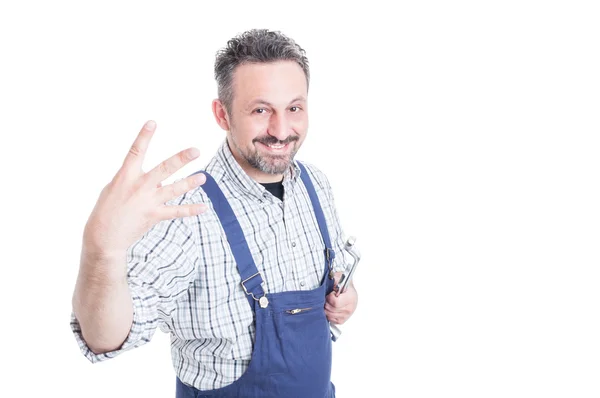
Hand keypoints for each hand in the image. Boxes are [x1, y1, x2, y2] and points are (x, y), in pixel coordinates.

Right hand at [83, 120, 207, 256]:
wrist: (104, 237)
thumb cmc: (107, 209)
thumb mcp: (115, 188)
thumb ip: (135, 179)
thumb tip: (155, 178)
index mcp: (126, 176)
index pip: (136, 152)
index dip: (144, 137)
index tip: (152, 123)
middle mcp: (139, 187)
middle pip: (164, 169)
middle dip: (181, 159)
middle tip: (195, 151)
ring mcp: (148, 201)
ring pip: (174, 189)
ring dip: (190, 183)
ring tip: (203, 177)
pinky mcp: (154, 216)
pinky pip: (176, 212)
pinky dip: (190, 210)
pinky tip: (203, 207)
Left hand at [325, 272, 357, 324]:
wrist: (348, 290)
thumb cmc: (343, 284)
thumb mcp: (339, 278)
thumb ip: (335, 279)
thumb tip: (329, 280)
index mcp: (351, 298)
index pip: (335, 303)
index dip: (330, 297)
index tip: (331, 293)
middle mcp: (350, 308)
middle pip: (331, 309)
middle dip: (326, 302)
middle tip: (328, 297)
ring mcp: (346, 315)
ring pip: (329, 315)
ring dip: (326, 308)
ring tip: (329, 302)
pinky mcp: (342, 320)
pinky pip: (331, 319)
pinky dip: (328, 314)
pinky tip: (330, 307)